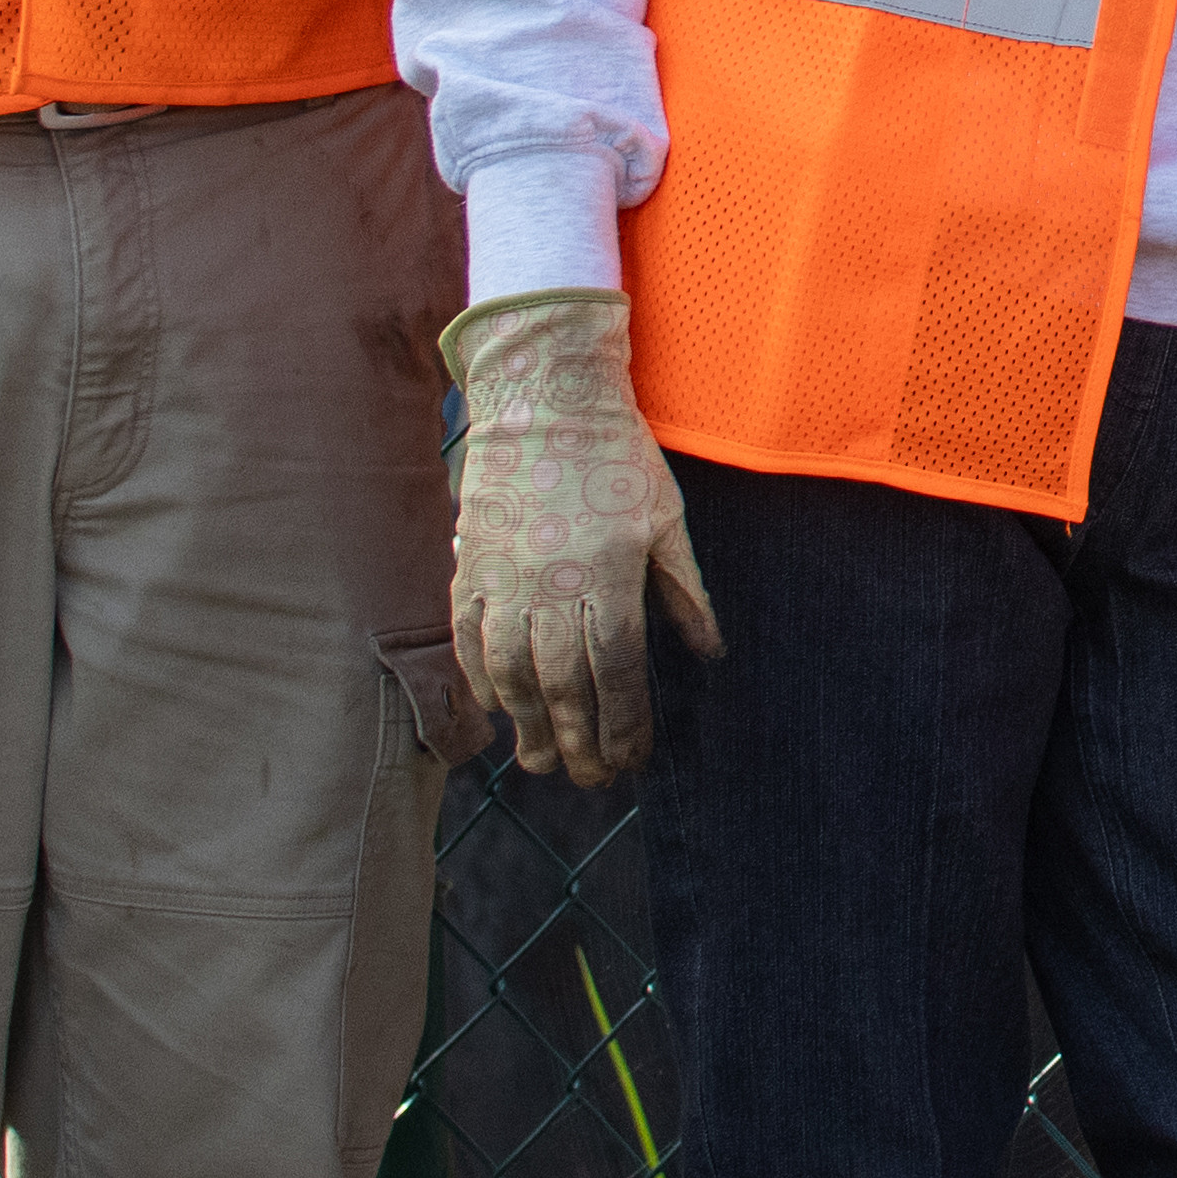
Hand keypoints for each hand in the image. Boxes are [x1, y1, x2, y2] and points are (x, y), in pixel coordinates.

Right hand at [444, 287, 723, 783]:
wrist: (543, 399)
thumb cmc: (615, 458)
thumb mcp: (665, 519)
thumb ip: (684, 591)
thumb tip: (708, 653)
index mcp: (608, 571)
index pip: (614, 670)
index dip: (623, 724)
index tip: (632, 759)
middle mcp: (552, 582)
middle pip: (562, 685)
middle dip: (578, 741)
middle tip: (590, 778)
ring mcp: (503, 576)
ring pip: (511, 673)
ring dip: (528, 726)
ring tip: (543, 762)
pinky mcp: (469, 565)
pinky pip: (468, 640)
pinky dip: (481, 681)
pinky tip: (499, 710)